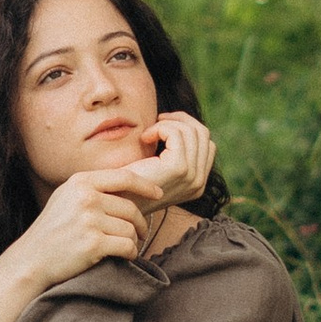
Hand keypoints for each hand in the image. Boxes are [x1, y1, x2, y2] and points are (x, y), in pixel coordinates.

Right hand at [0, 129, 208, 321]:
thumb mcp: (66, 198)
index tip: (158, 194)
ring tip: (125, 247)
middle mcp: (85, 197)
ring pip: (130, 228)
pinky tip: (124, 257)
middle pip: (130, 207)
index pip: (124, 177)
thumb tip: (127, 185)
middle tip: (139, 234)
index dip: (145, 186)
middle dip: (139, 223)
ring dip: (133, 241)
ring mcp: (89, 219)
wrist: (31, 260)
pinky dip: (131, 253)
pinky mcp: (93, 242)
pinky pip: (127, 246)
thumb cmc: (52, 231)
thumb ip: (91, 189)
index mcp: (80, 182)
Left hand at [73, 109, 216, 206]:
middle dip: (180, 120)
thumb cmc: (129, 183)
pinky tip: (144, 138)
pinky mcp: (178, 168)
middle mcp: (199, 183)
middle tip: (157, 121)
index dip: (187, 127)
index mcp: (198, 184)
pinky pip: (176, 134)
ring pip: (191, 131)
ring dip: (167, 124)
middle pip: (202, 134)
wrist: (113, 201)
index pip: (207, 144)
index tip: (164, 126)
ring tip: (148, 134)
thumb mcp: (159, 168)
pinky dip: (159, 128)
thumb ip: (174, 154)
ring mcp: (191, 176)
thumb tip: (181, 123)